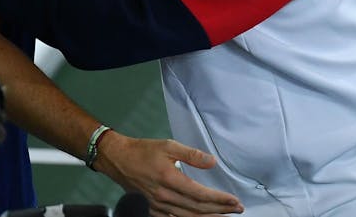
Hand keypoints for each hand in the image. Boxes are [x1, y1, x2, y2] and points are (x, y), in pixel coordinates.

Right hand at [94, 132, 242, 216]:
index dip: (220, 199)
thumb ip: (191, 154)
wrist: (118, 159)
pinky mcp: (153, 209)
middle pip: (198, 209)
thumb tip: (211, 162)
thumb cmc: (142, 151)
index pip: (200, 194)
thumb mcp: (168, 145)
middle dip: (220, 211)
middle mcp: (164, 196)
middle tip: (237, 209)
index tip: (234, 201)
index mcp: (169, 179)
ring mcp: (158, 205)